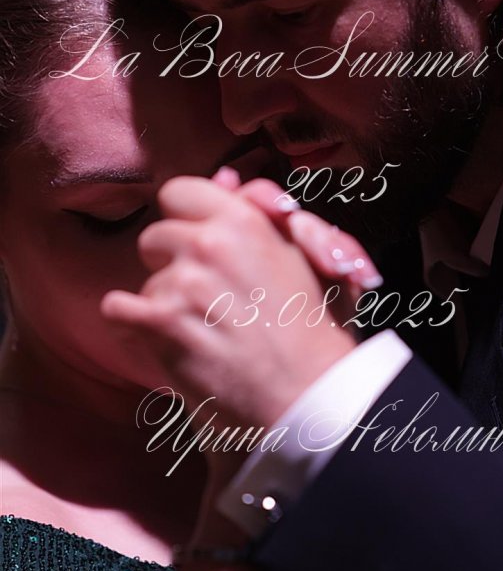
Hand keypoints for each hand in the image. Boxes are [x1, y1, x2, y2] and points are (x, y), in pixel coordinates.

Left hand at [101, 176, 366, 427]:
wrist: (309, 394)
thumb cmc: (316, 326)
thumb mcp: (308, 252)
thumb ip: (265, 209)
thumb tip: (226, 176)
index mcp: (243, 220)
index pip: (180, 192)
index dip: (189, 217)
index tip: (202, 242)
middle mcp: (207, 245)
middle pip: (155, 236)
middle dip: (174, 260)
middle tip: (208, 292)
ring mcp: (181, 285)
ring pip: (146, 279)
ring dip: (166, 300)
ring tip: (206, 327)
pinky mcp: (161, 326)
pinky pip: (117, 308)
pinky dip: (133, 322)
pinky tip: (163, 336)